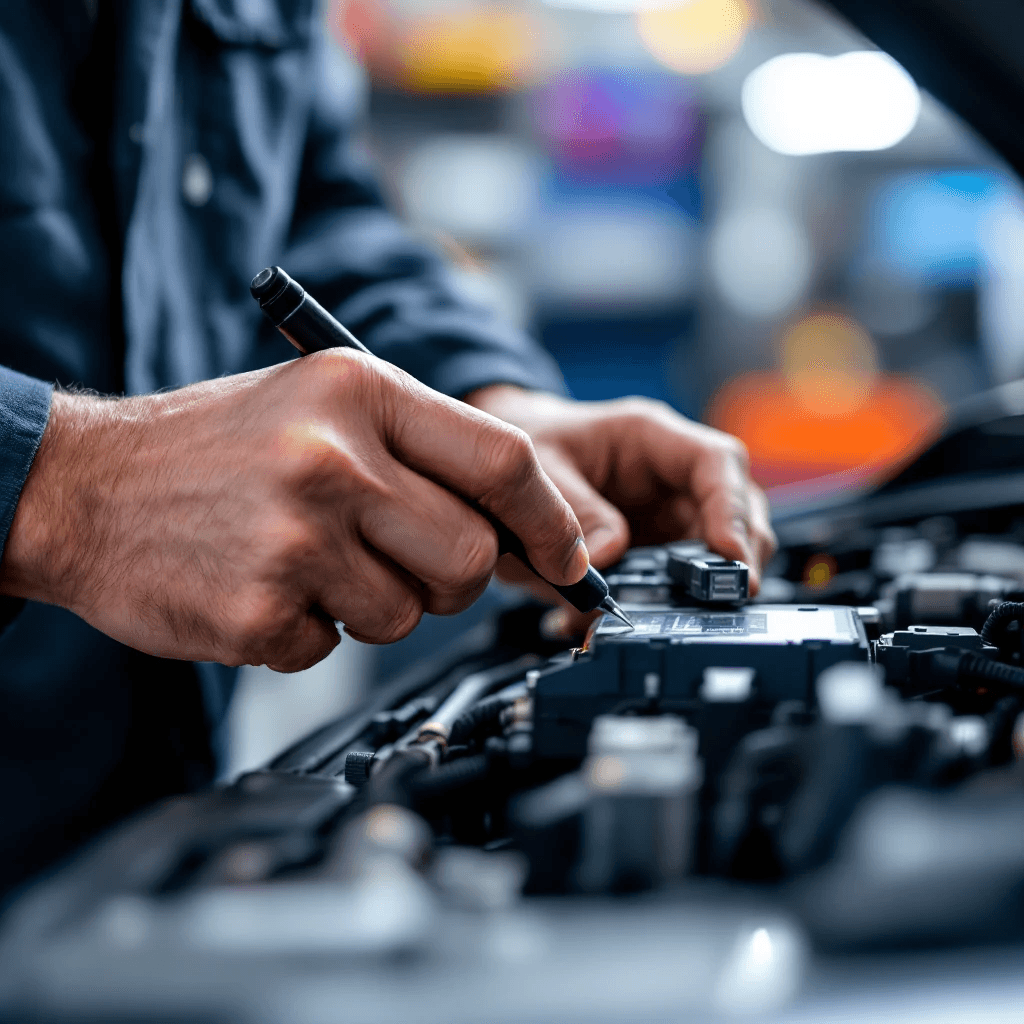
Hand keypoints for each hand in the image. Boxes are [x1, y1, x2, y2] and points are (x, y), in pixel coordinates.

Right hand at [0, 353, 587, 670]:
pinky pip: (332, 648)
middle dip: (452, 578)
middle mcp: (332, 460)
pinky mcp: (256, 611)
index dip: (551, 519)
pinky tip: (264, 586)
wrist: (84, 486)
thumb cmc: (217, 446)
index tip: (567, 555)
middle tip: (400, 560)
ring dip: (372, 605)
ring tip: (308, 560)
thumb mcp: (321, 404)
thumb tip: (525, 522)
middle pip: (469, 556)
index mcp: (359, 393)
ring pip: (406, 615)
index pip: (504, 462)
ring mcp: (294, 540)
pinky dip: (310, 631)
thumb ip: (423, 451)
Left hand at [465, 386, 775, 631]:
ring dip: (692, 597)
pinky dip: (649, 612)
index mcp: (650, 438)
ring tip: (645, 621)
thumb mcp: (537, 466)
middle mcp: (672, 478)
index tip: (730, 556)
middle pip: (736, 516)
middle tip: (710, 605)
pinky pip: (673, 587)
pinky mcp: (653, 555)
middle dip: (731, 563)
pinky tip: (601, 626)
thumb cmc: (527, 446)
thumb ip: (573, 508)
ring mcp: (667, 519)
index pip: (716, 463)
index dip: (733, 509)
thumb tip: (610, 556)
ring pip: (714, 559)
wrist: (502, 464)